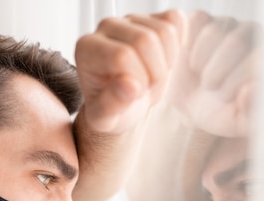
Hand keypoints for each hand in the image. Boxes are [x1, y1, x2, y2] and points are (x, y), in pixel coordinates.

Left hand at [75, 10, 185, 134]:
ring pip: (164, 31)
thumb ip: (111, 105)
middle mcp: (106, 27)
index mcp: (87, 48)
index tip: (133, 95)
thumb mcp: (105, 119)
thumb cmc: (112, 109)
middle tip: (146, 89)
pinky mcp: (152, 17)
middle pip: (146, 39)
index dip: (137, 81)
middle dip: (154, 73)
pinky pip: (176, 20)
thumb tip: (129, 86)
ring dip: (167, 63)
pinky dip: (177, 45)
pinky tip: (164, 61)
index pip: (123, 55)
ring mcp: (130, 19)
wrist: (126, 104)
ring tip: (152, 78)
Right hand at [168, 11, 259, 137]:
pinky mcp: (205, 20)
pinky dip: (189, 44)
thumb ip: (251, 111)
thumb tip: (250, 89)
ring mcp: (230, 25)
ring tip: (201, 76)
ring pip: (215, 31)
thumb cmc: (220, 114)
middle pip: (237, 41)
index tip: (225, 97)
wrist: (190, 107)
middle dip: (217, 70)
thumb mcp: (237, 122)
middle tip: (209, 88)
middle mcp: (256, 36)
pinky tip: (192, 63)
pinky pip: (197, 21)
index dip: (239, 77)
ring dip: (202, 61)